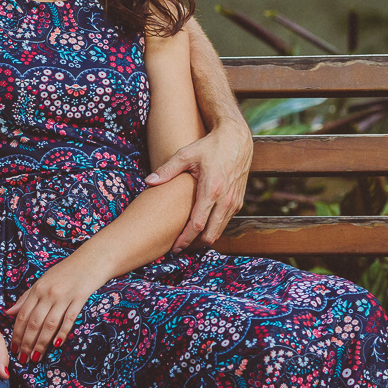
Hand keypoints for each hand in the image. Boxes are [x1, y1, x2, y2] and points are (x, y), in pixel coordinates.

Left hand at [5, 257, 107, 362]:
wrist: (90, 260)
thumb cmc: (64, 272)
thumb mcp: (42, 281)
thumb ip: (26, 298)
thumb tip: (8, 313)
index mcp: (38, 289)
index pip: (23, 315)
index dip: (17, 333)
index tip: (13, 349)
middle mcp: (49, 293)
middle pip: (34, 322)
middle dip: (26, 343)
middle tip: (22, 359)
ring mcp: (64, 296)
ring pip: (49, 324)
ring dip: (41, 343)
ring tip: (36, 357)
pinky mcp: (79, 299)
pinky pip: (69, 319)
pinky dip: (62, 333)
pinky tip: (56, 345)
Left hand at [146, 119, 250, 251]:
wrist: (236, 139)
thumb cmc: (210, 146)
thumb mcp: (186, 154)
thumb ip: (167, 170)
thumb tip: (148, 181)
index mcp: (212, 189)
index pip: (197, 224)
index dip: (185, 239)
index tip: (174, 247)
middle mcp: (226, 199)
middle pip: (210, 234)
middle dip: (194, 244)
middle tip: (179, 248)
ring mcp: (234, 202)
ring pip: (219, 230)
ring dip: (205, 238)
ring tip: (188, 241)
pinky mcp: (239, 201)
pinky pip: (225, 222)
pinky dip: (214, 229)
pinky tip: (201, 228)